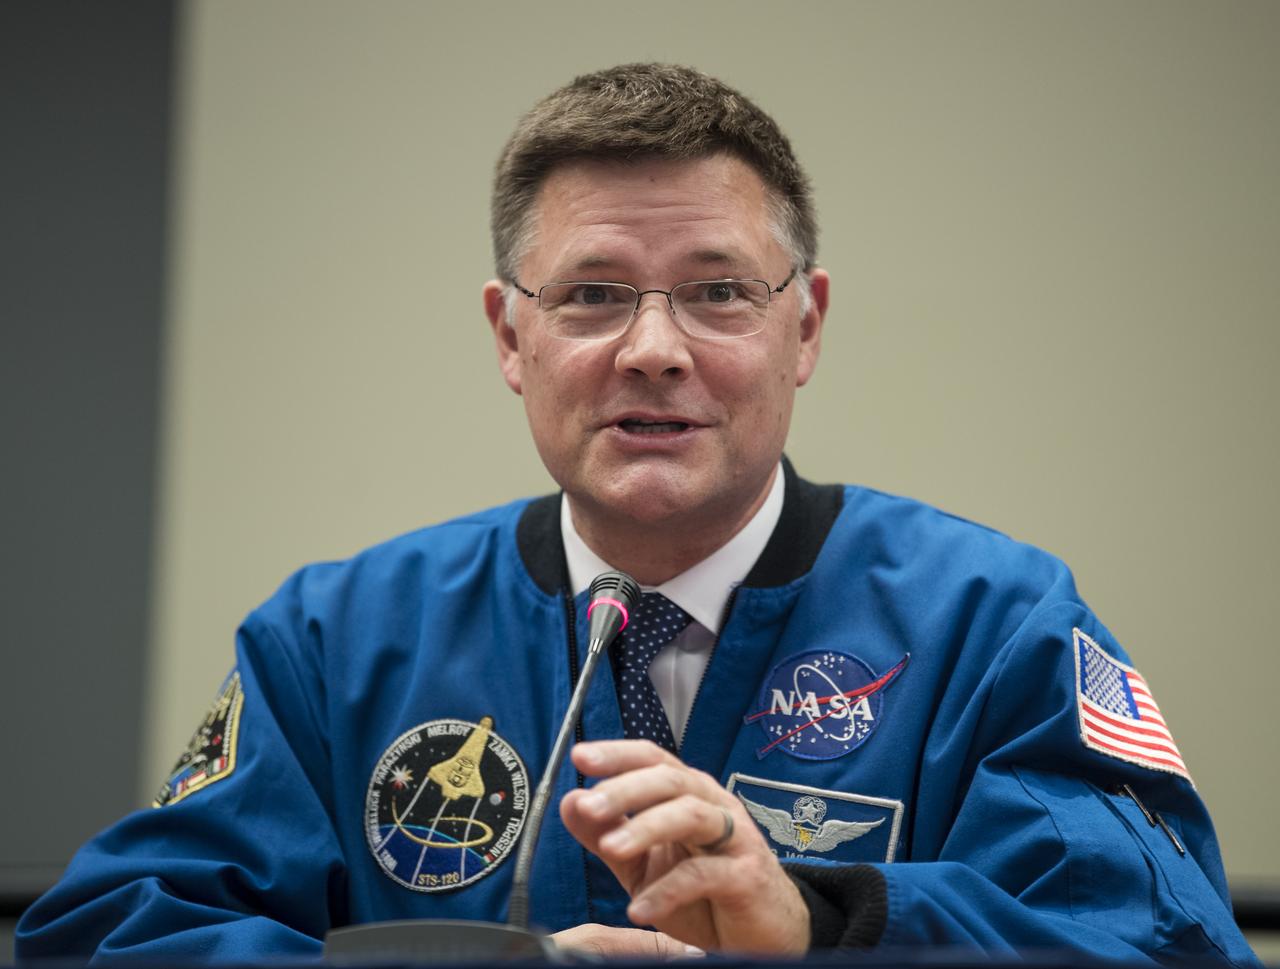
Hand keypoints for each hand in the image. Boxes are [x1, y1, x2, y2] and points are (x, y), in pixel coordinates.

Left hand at [559, 740, 809, 954]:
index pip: (652, 760)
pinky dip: (668, 890)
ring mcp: (735, 838)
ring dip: (646, 828)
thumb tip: (571, 802)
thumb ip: (608, 834)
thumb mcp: (643, 865)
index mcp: (688, 794)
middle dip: (626, 789)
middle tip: (589, 804)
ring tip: (610, 849)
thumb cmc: (705, 891)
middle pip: (670, 780)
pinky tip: (640, 908)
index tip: (581, 756)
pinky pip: (705, 874)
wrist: (762, 931)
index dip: (618, 754)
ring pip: (691, 815)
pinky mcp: (746, 876)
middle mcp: (713, 805)